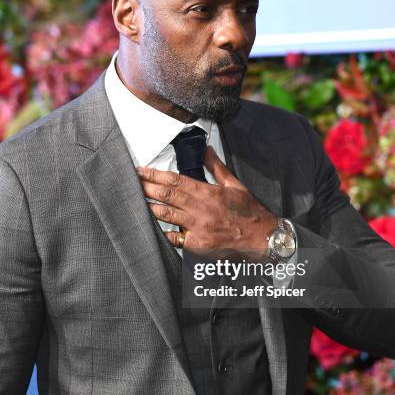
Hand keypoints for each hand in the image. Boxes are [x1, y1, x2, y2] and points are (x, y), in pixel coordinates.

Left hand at [136, 146, 277, 252]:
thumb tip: (206, 149)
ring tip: (137, 201)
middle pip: (166, 195)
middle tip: (132, 183)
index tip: (141, 171)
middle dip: (146, 188)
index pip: (175, 180)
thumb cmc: (249, 212)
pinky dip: (165, 232)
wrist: (263, 238)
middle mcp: (200, 209)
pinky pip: (175, 238)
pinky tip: (155, 227)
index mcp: (208, 192)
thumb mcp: (234, 185)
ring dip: (150, 207)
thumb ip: (216, 167)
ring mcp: (198, 228)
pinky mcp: (198, 245)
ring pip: (166, 215)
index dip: (155, 175)